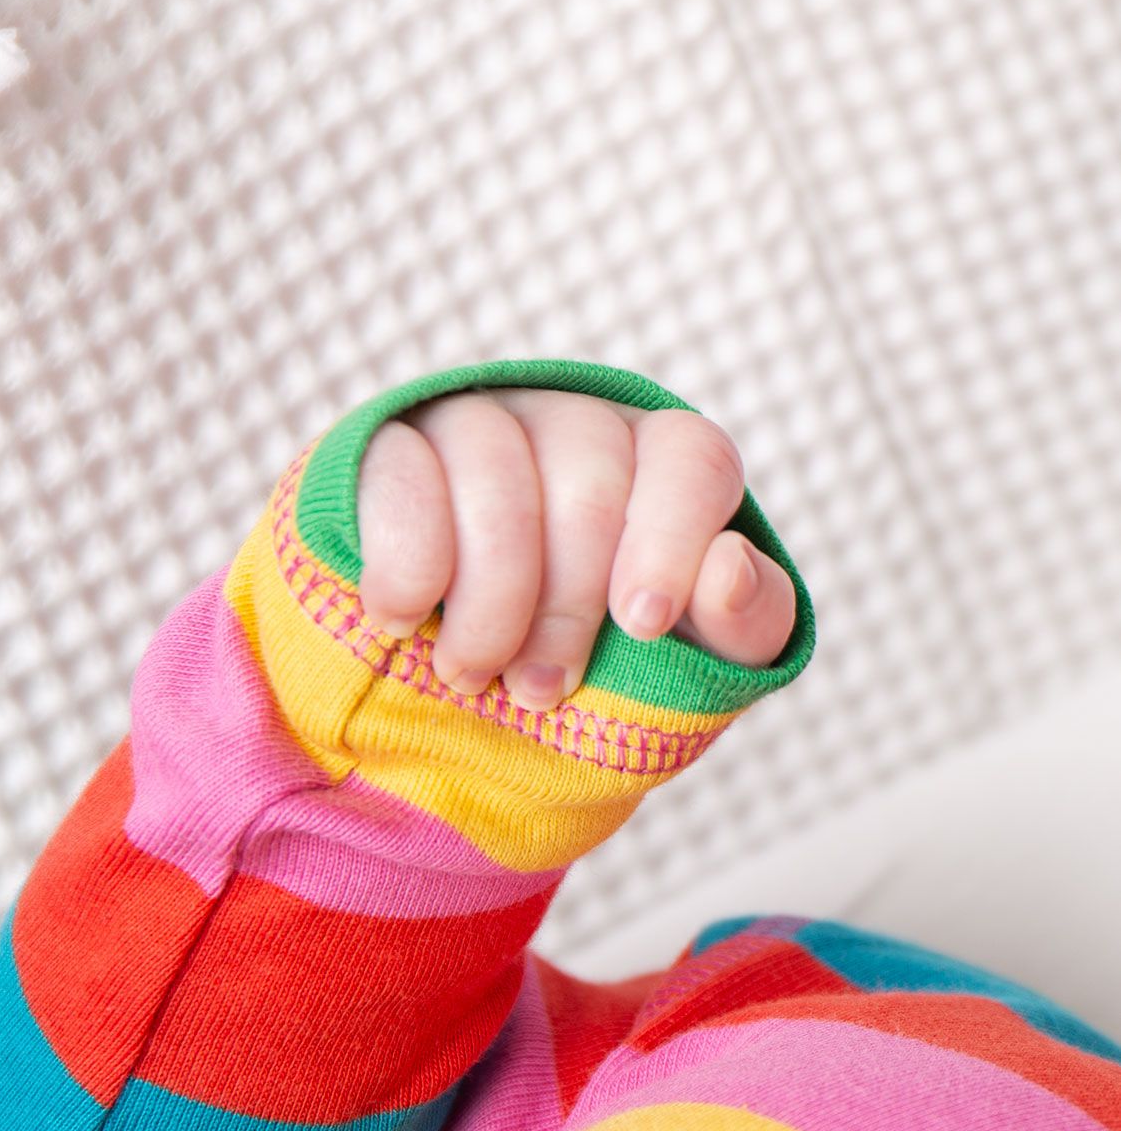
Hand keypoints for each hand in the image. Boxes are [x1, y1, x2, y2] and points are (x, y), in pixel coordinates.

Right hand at [356, 387, 796, 711]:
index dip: (671, 537)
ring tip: (469, 676)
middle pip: (590, 479)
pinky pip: (403, 479)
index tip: (638, 623)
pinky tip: (402, 621)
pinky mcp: (387, 446)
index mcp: (657, 467)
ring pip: (494, 473)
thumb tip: (728, 567)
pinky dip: (410, 567)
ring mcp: (474, 424)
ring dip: (487, 602)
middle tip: (539, 693)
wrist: (436, 706)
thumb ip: (742, 626)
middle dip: (565, 605)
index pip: (692, 458)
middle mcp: (571, 425)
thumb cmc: (582, 678)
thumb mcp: (682, 670)